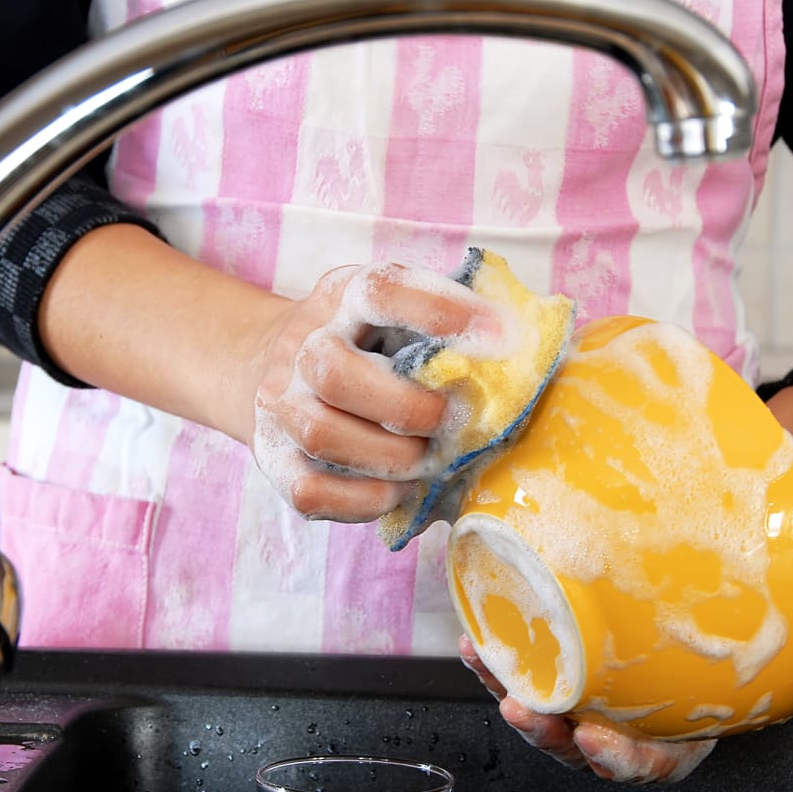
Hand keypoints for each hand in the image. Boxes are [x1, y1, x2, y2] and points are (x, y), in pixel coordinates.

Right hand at [248, 262, 500, 522]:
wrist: (264, 360)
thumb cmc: (361, 343)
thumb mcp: (392, 312)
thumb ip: (445, 326)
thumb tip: (528, 349)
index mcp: (342, 297)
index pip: (380, 291)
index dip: (439, 312)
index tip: (499, 336)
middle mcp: (301, 346)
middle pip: (334, 372)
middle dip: (407, 407)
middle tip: (451, 420)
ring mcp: (280, 405)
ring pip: (321, 434)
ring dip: (390, 457)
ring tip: (427, 460)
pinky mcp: (273, 459)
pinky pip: (310, 491)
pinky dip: (362, 500)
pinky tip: (398, 490)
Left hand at [459, 635, 715, 784]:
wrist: (690, 668)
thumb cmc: (704, 680)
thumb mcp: (715, 679)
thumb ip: (708, 662)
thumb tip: (736, 604)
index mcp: (656, 748)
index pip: (636, 763)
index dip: (614, 756)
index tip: (594, 738)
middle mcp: (609, 739)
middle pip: (570, 745)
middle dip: (541, 729)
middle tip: (521, 710)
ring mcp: (576, 716)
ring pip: (536, 715)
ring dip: (506, 691)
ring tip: (485, 663)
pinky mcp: (550, 691)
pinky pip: (518, 685)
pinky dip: (494, 667)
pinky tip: (476, 646)